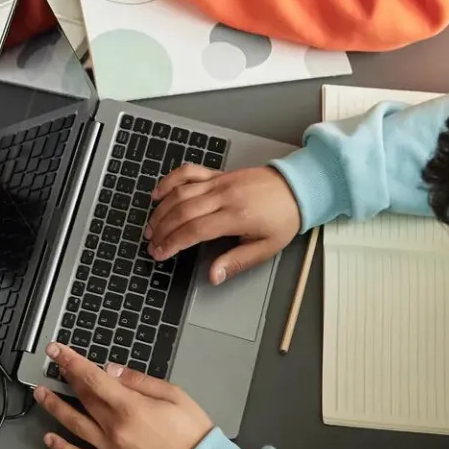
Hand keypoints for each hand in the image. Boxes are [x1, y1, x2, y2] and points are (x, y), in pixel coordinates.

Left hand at [35, 343, 213, 448]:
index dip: (71, 361)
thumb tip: (111, 370)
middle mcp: (115, 428)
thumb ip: (138, 380)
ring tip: (41, 394)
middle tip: (54, 364)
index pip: (91, 378)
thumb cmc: (192, 433)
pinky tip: (49, 439)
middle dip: (65, 376)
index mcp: (130, 407)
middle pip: (82, 397)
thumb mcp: (173, 394)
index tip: (57, 351)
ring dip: (54, 407)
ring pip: (73, 424)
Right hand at [146, 165, 301, 284]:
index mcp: (236, 216)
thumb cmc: (282, 218)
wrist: (297, 188)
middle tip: (152, 244)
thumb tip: (213, 276)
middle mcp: (224, 196)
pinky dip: (170, 180)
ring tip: (151, 227)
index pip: (195, 230)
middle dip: (162, 230)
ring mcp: (219, 182)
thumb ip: (236, 262)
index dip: (173, 243)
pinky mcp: (218, 174)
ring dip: (161, 210)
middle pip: (182, 212)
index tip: (160, 253)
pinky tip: (158, 193)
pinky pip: (189, 172)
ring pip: (180, 193)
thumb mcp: (266, 248)